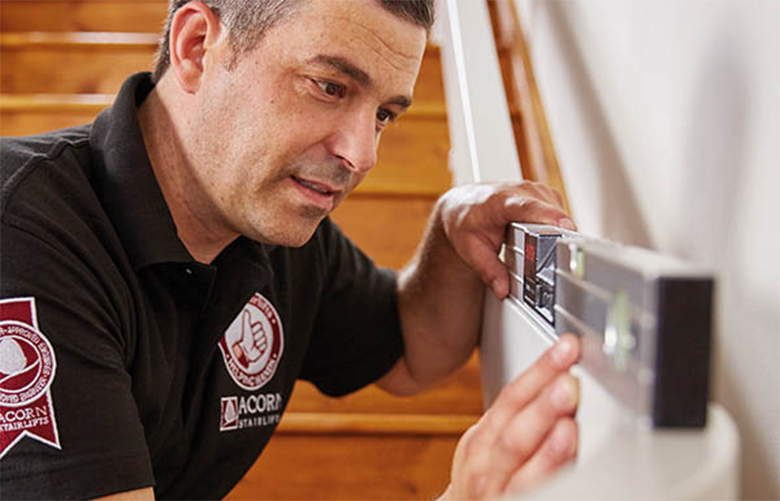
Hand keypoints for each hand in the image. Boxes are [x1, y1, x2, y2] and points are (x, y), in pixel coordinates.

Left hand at [437, 182, 574, 298]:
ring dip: (550, 234)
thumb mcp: (470, 249)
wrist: (462, 203)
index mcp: (500, 201)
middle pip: (550, 217)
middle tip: (535, 258)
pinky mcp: (544, 194)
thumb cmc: (465, 221)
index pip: (528, 207)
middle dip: (551, 240)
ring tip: (527, 242)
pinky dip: (551, 227)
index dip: (549, 216)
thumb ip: (488, 271)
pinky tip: (534, 233)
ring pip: (557, 217)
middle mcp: (521, 191)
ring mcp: (536, 190)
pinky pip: (557, 214)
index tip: (565, 227)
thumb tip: (503, 289)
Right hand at [442, 334, 580, 499]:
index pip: (512, 398)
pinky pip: (534, 500)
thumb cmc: (484, 478)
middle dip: (542, 409)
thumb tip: (561, 377)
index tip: (565, 350)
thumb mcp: (489, 441)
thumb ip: (518, 415)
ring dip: (548, 452)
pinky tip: (568, 477)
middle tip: (569, 384)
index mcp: (482, 439)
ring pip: (522, 475)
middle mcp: (486, 467)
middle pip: (514, 435)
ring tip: (569, 428)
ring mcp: (499, 496)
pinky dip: (550, 484)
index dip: (540, 372)